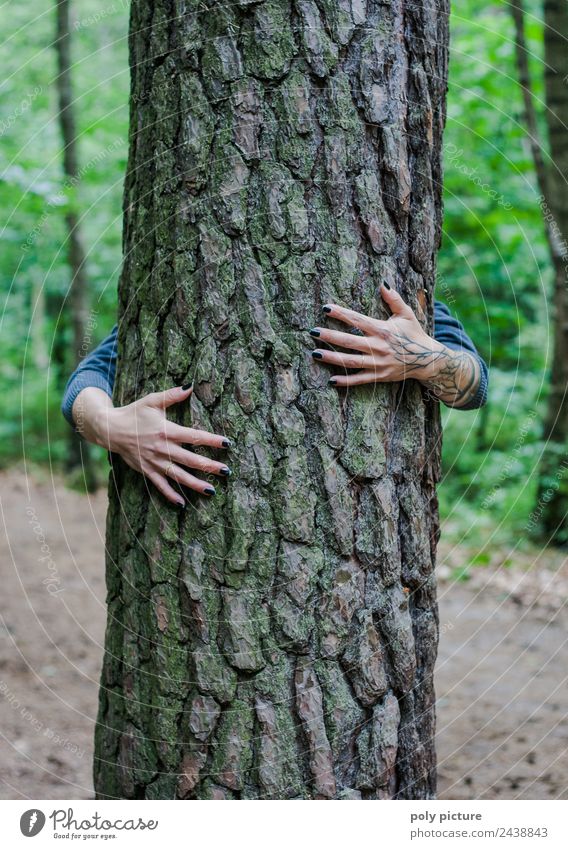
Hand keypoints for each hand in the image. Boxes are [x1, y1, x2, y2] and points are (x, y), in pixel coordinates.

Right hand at [73, 385, 230, 505]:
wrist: (109, 429)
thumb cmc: (133, 413)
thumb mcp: (152, 401)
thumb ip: (172, 395)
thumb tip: (191, 386)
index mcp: (166, 431)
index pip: (194, 436)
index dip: (211, 440)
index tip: (227, 444)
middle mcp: (162, 448)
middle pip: (190, 460)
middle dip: (209, 466)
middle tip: (226, 472)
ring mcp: (154, 461)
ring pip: (178, 476)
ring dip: (195, 484)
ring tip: (212, 491)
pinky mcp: (146, 470)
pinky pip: (160, 485)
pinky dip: (170, 495)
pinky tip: (182, 504)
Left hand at [309, 284, 480, 406]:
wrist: (427, 359)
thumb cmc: (414, 334)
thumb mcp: (406, 314)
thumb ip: (394, 299)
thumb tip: (383, 282)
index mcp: (382, 330)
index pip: (357, 320)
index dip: (341, 314)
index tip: (325, 308)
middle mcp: (378, 347)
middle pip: (349, 341)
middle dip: (330, 336)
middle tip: (313, 331)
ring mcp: (378, 363)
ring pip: (351, 361)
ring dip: (332, 358)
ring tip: (314, 353)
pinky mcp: (379, 376)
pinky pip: (360, 380)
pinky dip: (346, 381)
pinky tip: (331, 380)